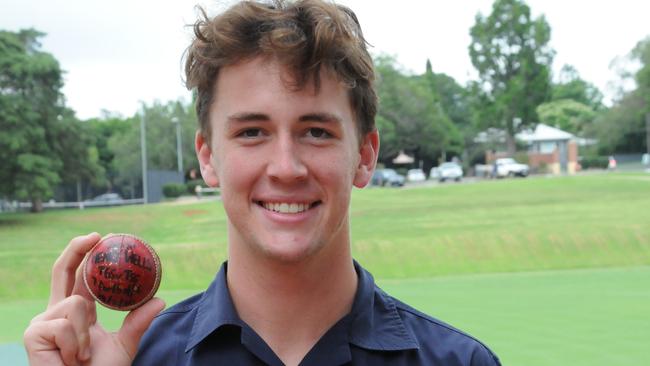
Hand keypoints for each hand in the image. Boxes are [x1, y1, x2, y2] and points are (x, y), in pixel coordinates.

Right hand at [24, 233, 164, 365]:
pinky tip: (70, 359)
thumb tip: (160, 300)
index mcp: (77, 311)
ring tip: (82, 355)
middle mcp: (57, 312)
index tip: (103, 237)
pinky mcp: (33, 334)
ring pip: (75, 303)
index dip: (87, 253)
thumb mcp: (125, 345)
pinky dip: (75, 344)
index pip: (78, 275)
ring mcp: (42, 322)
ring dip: (85, 334)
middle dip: (76, 249)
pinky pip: (65, 323)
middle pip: (62, 270)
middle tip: (95, 236)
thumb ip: (139, 322)